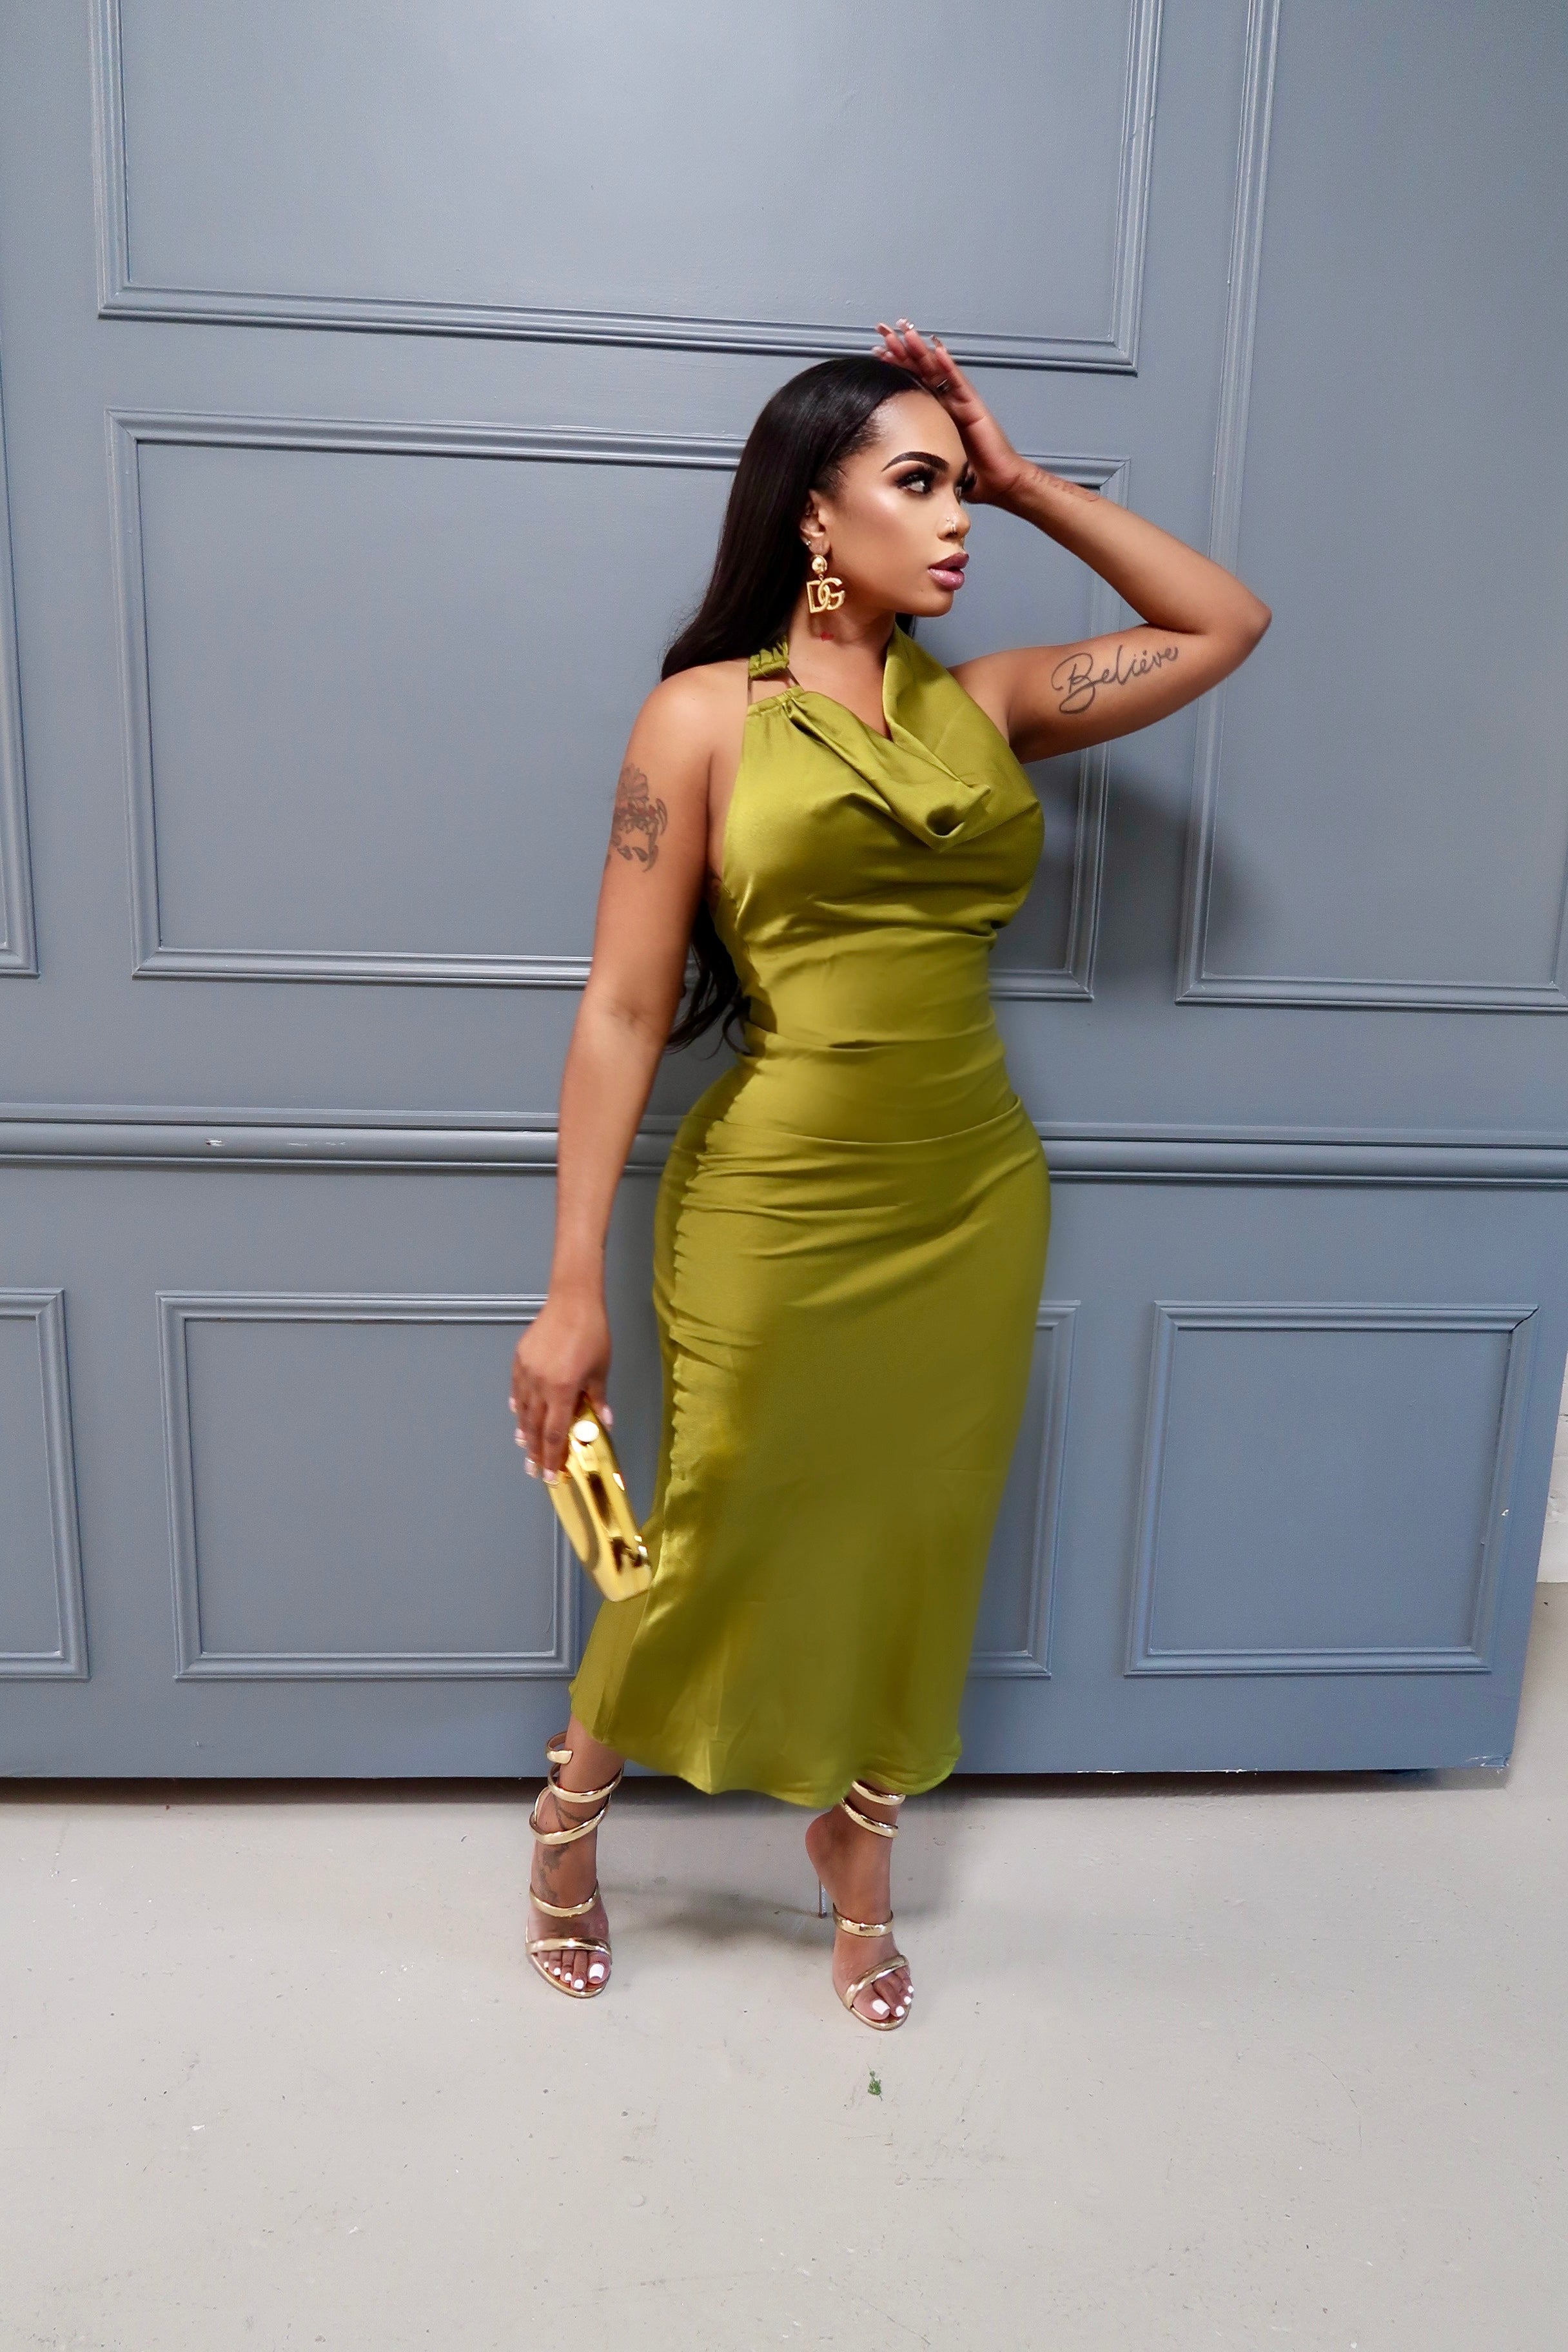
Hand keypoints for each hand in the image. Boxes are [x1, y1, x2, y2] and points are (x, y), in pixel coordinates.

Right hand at [509, 1291, 612, 1481]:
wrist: (573, 1301)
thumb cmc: (592, 1333)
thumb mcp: (601, 1370)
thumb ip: (598, 1399)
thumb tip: (604, 1422)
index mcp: (562, 1391)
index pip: (554, 1434)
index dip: (551, 1458)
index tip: (549, 1475)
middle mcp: (540, 1385)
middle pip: (534, 1427)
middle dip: (534, 1451)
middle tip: (533, 1468)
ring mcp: (527, 1371)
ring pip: (522, 1409)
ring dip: (524, 1430)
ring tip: (524, 1445)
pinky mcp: (520, 1359)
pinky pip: (516, 1388)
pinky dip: (517, 1403)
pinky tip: (517, 1412)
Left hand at [873, 318, 1032, 507]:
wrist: (996, 482)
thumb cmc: (968, 474)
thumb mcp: (932, 459)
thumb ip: (913, 452)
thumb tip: (885, 457)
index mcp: (934, 410)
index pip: (910, 381)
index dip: (894, 365)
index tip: (875, 351)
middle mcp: (946, 400)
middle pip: (920, 368)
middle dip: (901, 348)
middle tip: (883, 329)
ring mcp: (960, 400)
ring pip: (937, 369)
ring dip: (921, 350)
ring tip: (906, 332)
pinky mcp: (973, 405)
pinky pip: (958, 382)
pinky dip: (948, 366)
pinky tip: (937, 350)